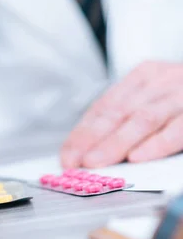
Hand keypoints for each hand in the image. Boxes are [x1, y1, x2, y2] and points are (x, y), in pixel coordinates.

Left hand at [61, 61, 182, 168]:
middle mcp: (159, 82)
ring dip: (115, 143)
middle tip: (76, 161)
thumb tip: (93, 147)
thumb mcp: (157, 94)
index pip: (104, 106)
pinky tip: (137, 157)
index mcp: (143, 76)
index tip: (67, 155)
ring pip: (141, 120)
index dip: (82, 132)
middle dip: (91, 139)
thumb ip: (129, 115)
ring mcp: (180, 96)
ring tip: (95, 161)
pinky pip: (177, 130)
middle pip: (118, 112)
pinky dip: (155, 144)